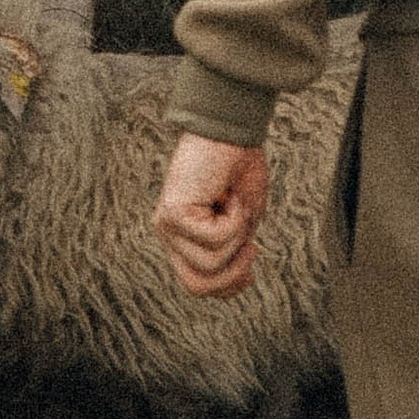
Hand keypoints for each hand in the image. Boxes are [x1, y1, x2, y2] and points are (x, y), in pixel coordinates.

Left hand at [155, 132, 270, 298]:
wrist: (232, 132)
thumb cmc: (238, 169)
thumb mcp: (242, 222)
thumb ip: (234, 251)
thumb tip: (238, 279)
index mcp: (183, 238)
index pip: (197, 283)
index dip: (228, 286)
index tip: (251, 269)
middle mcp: (169, 234)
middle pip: (197, 286)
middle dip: (232, 275)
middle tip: (250, 245)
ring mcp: (167, 225)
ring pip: (211, 265)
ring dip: (237, 237)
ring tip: (233, 204)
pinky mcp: (172, 213)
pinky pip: (214, 240)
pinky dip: (234, 220)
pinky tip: (227, 194)